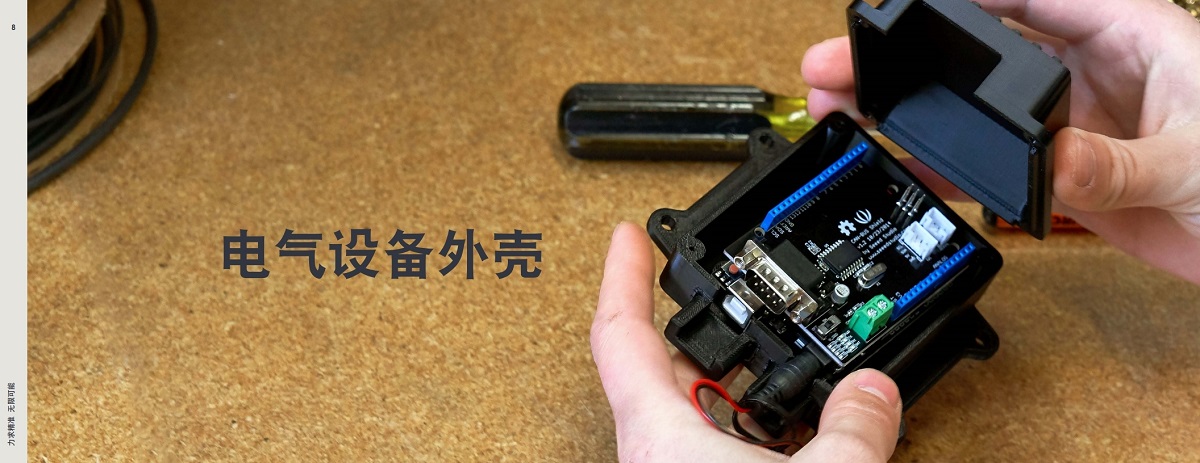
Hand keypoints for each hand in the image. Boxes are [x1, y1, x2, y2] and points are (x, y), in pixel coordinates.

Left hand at [591, 223, 902, 461]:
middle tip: (727, 286)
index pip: (619, 331)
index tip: (630, 234)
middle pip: (667, 363)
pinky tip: (794, 425)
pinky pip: (722, 446)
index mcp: (656, 432)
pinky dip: (756, 425)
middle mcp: (657, 450)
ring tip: (772, 345)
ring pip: (699, 408)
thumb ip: (851, 429)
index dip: (623, 273)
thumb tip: (872, 390)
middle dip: (705, 321)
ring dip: (736, 376)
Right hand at [802, 0, 1199, 283]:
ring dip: (915, 112)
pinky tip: (901, 165)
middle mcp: (1091, 72)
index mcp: (1127, 32)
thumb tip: (1049, 165)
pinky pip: (992, 170)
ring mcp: (1074, 125)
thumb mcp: (1193, 157)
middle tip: (846, 63)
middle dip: (911, 56)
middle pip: (982, 52)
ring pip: (976, 111)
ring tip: (851, 111)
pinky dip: (946, 170)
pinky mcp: (1068, 177)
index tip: (898, 6)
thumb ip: (1115, 161)